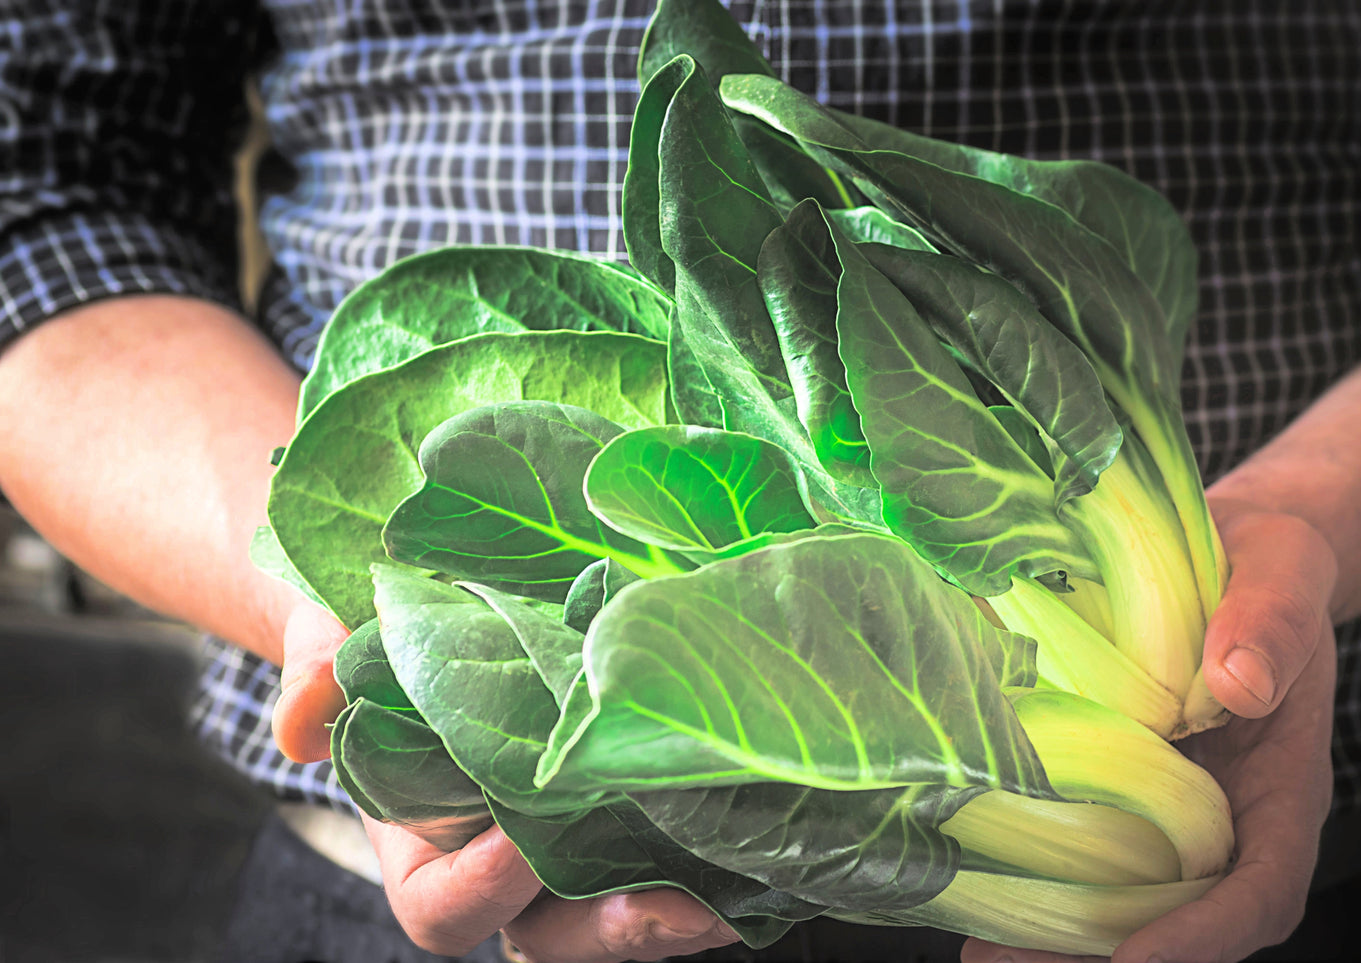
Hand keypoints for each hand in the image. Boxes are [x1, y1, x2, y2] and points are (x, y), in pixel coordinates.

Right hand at [270, 596, 737, 960]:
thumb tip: (303, 721)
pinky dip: (713, 855)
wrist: (427, 592)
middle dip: (608, 933)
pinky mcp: (622, 801)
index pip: (440, 910)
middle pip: (547, 937)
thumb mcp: (329, 629)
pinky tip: (765, 830)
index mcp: (421, 838)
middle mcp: (497, 855)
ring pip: (616, 910)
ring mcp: (566, 836)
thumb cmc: (373, 620)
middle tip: (675, 907)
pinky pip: (663, 850)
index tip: (522, 840)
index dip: (480, 890)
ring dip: (677, 912)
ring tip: (741, 890)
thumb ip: (314, 668)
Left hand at [961, 502, 1337, 962]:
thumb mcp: (1285, 571)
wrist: (1231, 554)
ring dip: (1055, 934)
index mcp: (1280, 785)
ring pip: (1122, 895)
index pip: (1261, 887)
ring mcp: (1163, 806)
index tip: (1136, 956)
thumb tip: (1236, 684)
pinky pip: (1080, 839)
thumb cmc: (1270, 567)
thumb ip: (1273, 622)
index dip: (1204, 933)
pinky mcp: (1112, 781)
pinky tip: (967, 871)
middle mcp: (1221, 813)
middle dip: (1102, 955)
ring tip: (980, 953)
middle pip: (1177, 917)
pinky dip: (1031, 865)